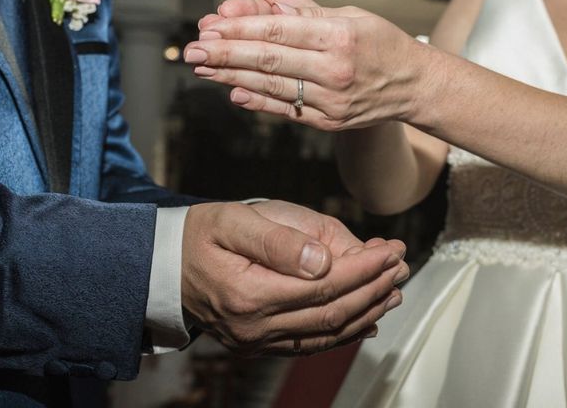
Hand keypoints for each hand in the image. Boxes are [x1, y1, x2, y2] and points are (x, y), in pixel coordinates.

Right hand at [181, 201, 408, 354]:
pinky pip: (310, 345)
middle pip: (332, 313)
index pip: (325, 285)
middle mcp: (255, 327)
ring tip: (394, 290)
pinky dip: (344, 334)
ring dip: (367, 312)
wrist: (165, 267)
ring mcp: (257, 341)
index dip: (365, 269)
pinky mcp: (259, 345)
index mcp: (250, 294)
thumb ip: (278, 241)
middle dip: (374, 289)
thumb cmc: (201, 236)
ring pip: (326, 334)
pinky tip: (367, 321)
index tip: (391, 250)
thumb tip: (325, 261)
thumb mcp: (233, 221)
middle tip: (401, 265)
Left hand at [187, 0, 428, 130]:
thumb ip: (307, 10)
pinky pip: (286, 110)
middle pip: (268, 59)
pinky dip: (258, 102)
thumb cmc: (385, 45)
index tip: (211, 26)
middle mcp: (334, 70)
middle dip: (225, 53)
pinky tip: (232, 92)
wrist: (415, 87)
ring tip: (203, 69)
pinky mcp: (328, 121)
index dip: (240, 27)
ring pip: (272, 86)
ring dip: (232, 76)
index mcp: (339, 36)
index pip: (278, 29)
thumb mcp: (352, 16)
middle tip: (192, 50)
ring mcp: (330, 100)